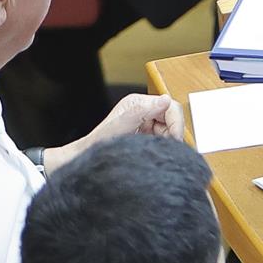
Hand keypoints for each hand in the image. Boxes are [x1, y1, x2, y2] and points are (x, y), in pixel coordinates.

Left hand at [41, 92, 184, 171]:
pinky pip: (165, 140)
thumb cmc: (98, 147)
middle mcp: (143, 110)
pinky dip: (165, 147)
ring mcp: (145, 123)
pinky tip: (155, 153)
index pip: (171, 106)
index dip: (177, 123)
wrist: (86, 162)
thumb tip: (165, 100)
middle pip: (173, 118)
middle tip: (167, 148)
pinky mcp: (147, 136)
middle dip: (174, 133)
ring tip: (157, 151)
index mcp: (137, 103)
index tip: (175, 140)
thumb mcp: (119, 129)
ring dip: (169, 142)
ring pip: (171, 130)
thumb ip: (141, 112)